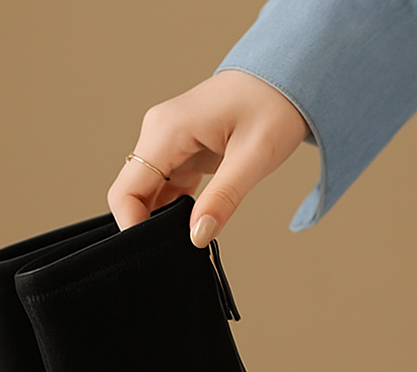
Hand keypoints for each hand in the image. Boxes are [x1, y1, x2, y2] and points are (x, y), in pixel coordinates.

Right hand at [107, 71, 308, 245]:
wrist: (290, 74)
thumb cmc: (275, 103)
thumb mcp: (255, 156)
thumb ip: (223, 199)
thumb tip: (198, 237)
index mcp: (167, 130)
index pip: (125, 191)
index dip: (132, 226)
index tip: (155, 251)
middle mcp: (159, 132)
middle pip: (132, 193)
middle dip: (147, 225)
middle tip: (177, 250)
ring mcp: (168, 141)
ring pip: (147, 193)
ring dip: (162, 219)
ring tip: (191, 236)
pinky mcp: (181, 149)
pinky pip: (165, 186)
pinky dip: (175, 208)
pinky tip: (195, 223)